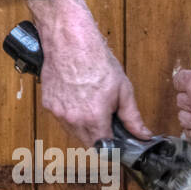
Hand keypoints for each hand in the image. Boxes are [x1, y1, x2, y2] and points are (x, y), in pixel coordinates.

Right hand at [38, 13, 150, 145]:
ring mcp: (57, 112)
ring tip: (95, 110)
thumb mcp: (123, 90)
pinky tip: (81, 102)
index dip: (114, 150)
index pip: (104, 149)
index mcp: (93, 118)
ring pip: (74, 133)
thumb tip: (143, 135)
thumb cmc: (96, 60)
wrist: (69, 40)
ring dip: (86, 129)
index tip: (120, 146)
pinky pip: (62, 119)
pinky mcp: (47, 103)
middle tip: (111, 126)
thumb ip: (132, 118)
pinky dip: (72, 117)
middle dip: (101, 140)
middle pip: (88, 144)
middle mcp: (72, 119)